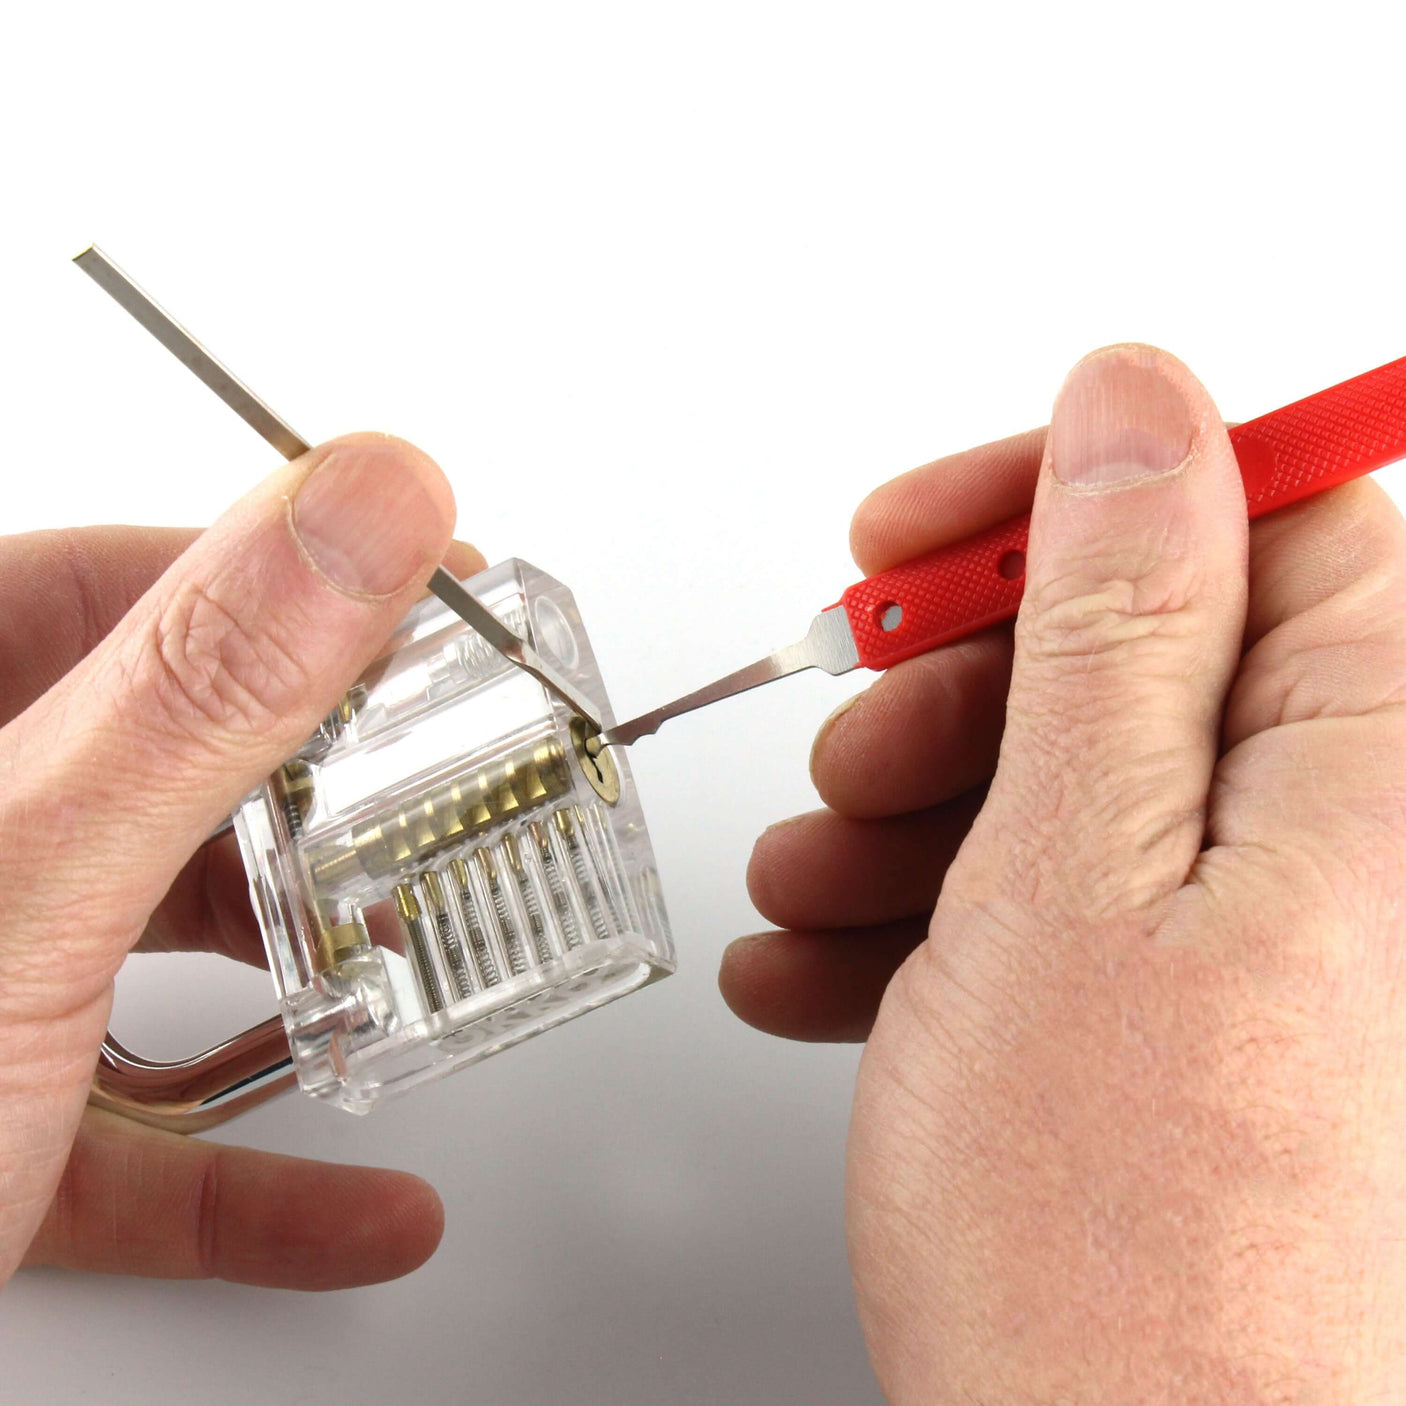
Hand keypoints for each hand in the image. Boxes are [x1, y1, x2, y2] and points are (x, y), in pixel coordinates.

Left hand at [1, 434, 478, 1290]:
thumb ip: (200, 687)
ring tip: (410, 970)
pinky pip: (138, 1132)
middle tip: (449, 793)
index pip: (138, 583)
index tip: (445, 604)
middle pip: (172, 762)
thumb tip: (366, 501)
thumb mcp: (11, 880)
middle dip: (331, 796)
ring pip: (156, 943)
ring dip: (307, 982)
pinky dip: (255, 1179)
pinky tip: (355, 1200)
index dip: (312, 584)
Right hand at [724, 346, 1405, 1397]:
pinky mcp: (1209, 1020)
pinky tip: (840, 959)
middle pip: (1156, 648)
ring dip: (927, 806)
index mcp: (1389, 769)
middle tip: (862, 725)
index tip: (939, 527)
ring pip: (1093, 781)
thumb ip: (1113, 616)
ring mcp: (1291, 943)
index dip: (1081, 489)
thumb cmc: (1131, 1257)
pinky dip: (947, 914)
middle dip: (970, 676)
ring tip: (817, 871)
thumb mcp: (1074, 872)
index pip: (1270, 507)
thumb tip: (1129, 413)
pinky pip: (1080, 903)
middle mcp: (1371, 848)